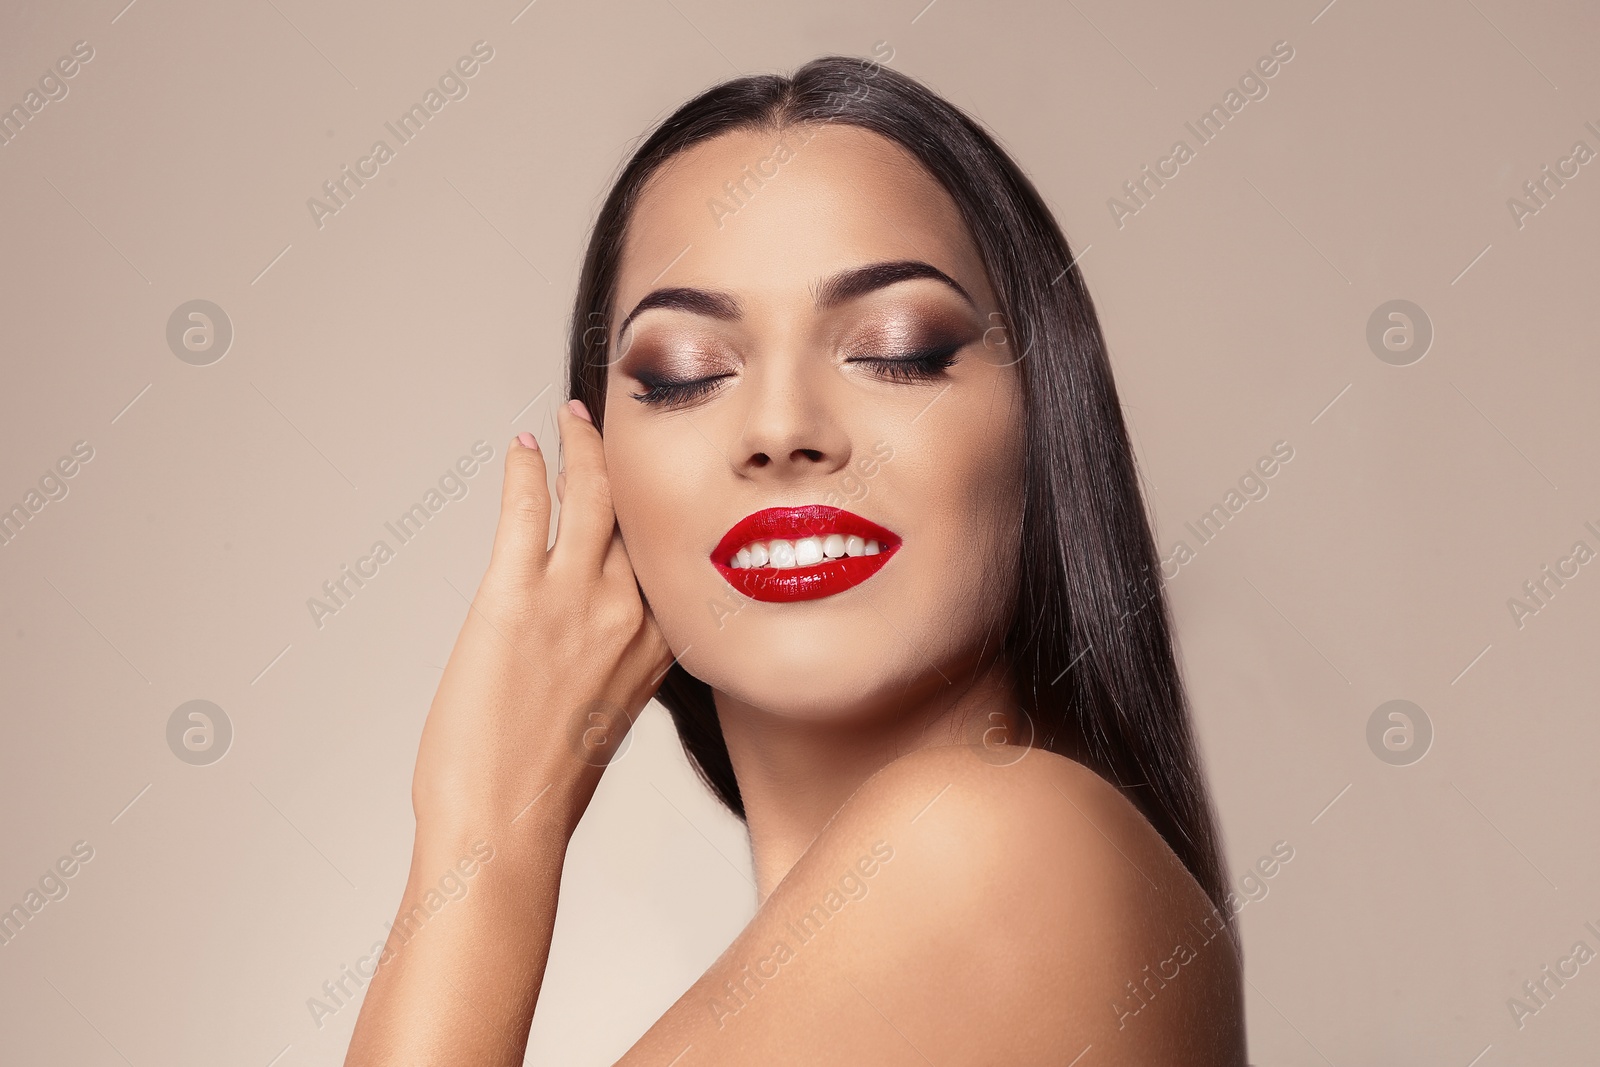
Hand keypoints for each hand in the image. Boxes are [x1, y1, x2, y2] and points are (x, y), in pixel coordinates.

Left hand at [410, 399, 671, 840]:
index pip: (674, 556)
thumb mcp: (608, 718)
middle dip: (632, 459)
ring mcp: (577, 601)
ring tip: (575, 418)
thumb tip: (602, 644)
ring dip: (584, 447)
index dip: (668, 509)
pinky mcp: (516, 596)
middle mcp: (632, 614)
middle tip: (623, 424)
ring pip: (594, 495)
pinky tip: (523, 449)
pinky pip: (530, 510)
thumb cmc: (544, 788)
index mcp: (660, 646)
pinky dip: (527, 470)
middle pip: (643, 511)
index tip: (663, 482)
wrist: (503, 828)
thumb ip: (618, 666)